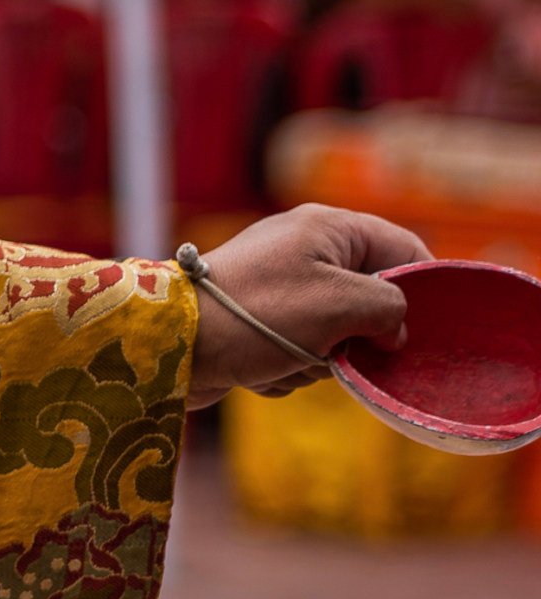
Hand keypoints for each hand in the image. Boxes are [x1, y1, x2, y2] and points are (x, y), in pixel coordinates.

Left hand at [183, 204, 425, 404]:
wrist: (171, 346)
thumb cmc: (260, 313)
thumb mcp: (344, 303)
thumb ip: (390, 308)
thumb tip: (394, 330)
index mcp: (327, 228)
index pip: (402, 248)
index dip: (422, 288)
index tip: (428, 328)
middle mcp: (302, 250)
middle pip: (367, 299)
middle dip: (356, 335)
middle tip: (336, 348)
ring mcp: (276, 287)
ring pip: (333, 334)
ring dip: (315, 360)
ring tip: (285, 358)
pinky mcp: (253, 322)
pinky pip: (295, 351)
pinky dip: (284, 367)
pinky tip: (260, 370)